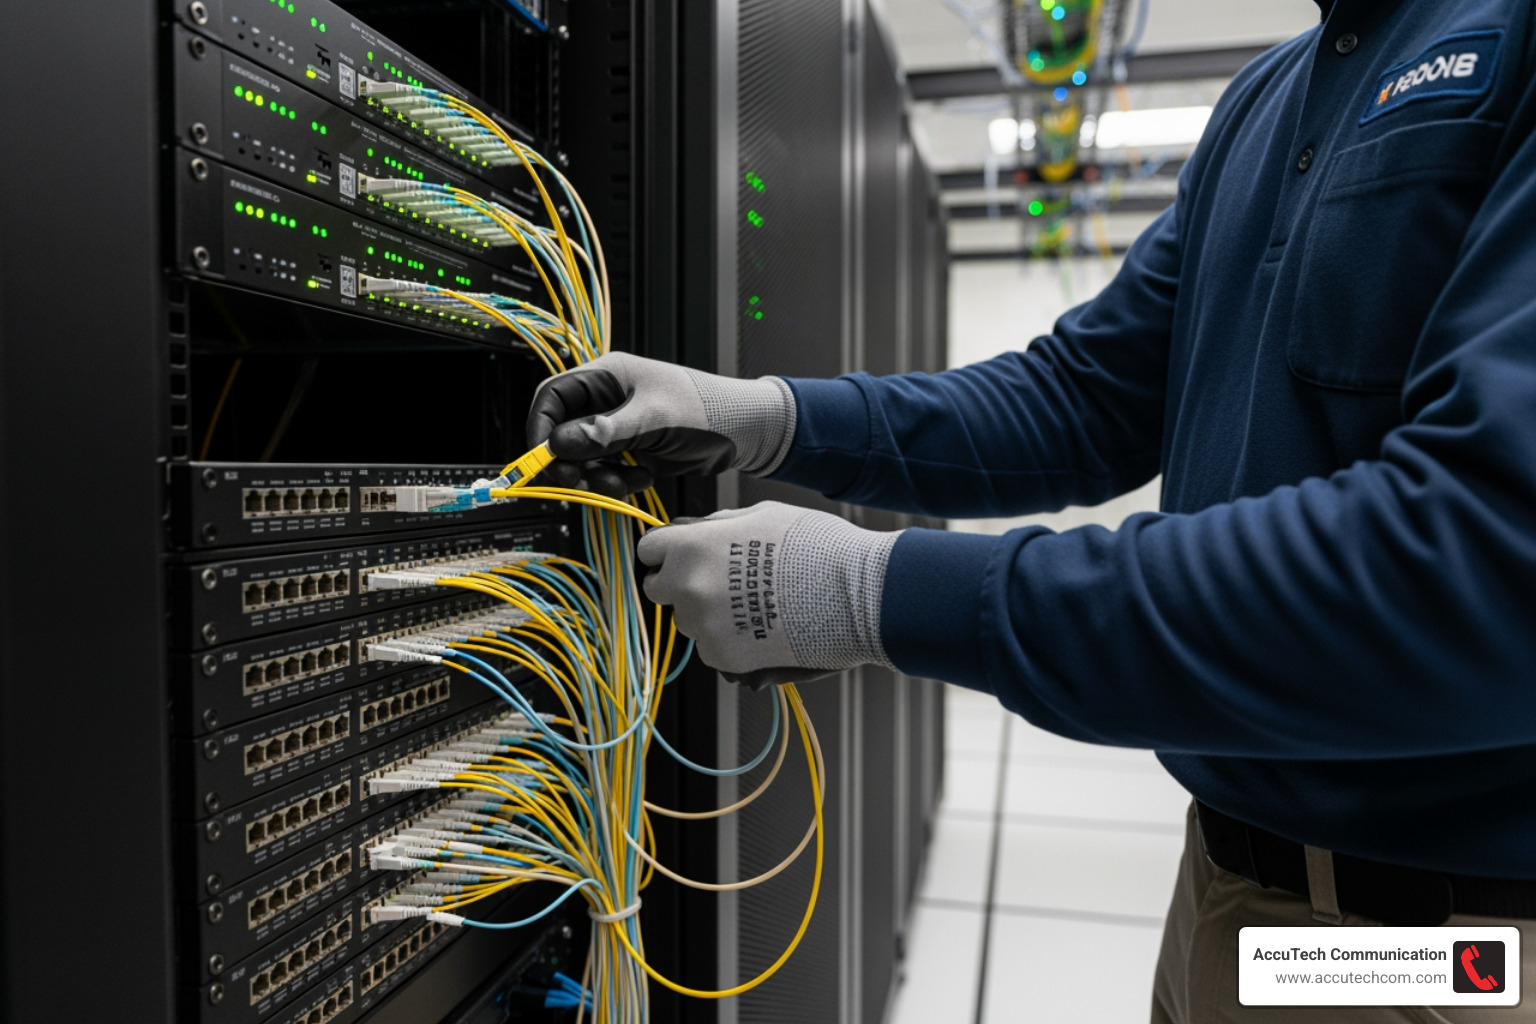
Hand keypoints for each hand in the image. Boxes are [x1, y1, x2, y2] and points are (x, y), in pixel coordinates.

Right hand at [525, 352, 794, 496]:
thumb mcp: (654, 419)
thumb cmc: (707, 409)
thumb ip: (606, 431)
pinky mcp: (634, 450)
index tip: (543, 458)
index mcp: (607, 376)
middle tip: (579, 482)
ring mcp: (621, 426)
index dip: (541, 426)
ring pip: (585, 457)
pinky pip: (608, 470)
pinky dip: (619, 480)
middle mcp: (609, 400)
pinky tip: (643, 477)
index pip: (553, 396)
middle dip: (571, 460)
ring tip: (625, 481)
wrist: (745, 433)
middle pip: (564, 432)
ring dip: (598, 476)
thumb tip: (561, 443)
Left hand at [636, 501, 900, 689]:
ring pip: (687, 621)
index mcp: (690, 546)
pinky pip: (710, 648)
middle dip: (681, 584)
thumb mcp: (760, 515)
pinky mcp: (722, 657)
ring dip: (706, 614)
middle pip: (659, 589)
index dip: (666, 551)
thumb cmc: (813, 546)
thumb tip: (691, 529)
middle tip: (718, 582)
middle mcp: (688, 587)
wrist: (853, 593)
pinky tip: (760, 627)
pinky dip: (727, 641)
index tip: (680, 556)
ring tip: (750, 605)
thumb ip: (716, 525)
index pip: (649, 550)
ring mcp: (703, 626)